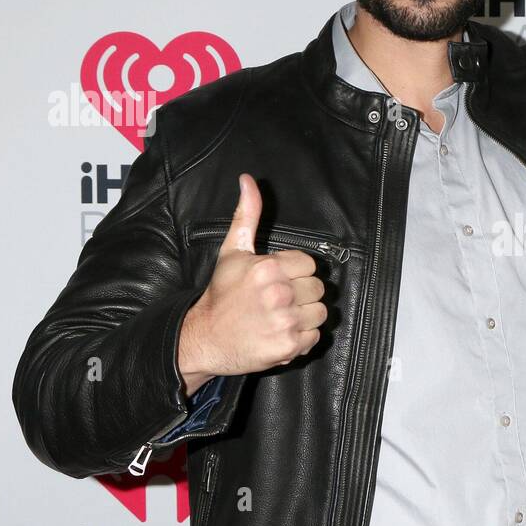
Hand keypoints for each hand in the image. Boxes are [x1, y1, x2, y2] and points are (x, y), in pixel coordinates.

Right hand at [177, 174, 326, 395]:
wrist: (205, 338)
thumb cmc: (221, 294)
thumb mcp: (233, 251)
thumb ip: (248, 214)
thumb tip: (249, 180)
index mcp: (268, 267)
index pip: (309, 264)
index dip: (294, 272)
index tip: (276, 281)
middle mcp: (278, 293)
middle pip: (317, 288)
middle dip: (300, 294)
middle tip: (276, 301)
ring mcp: (285, 321)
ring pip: (320, 312)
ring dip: (304, 316)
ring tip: (279, 317)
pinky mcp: (289, 345)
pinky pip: (315, 337)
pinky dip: (301, 338)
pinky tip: (279, 332)